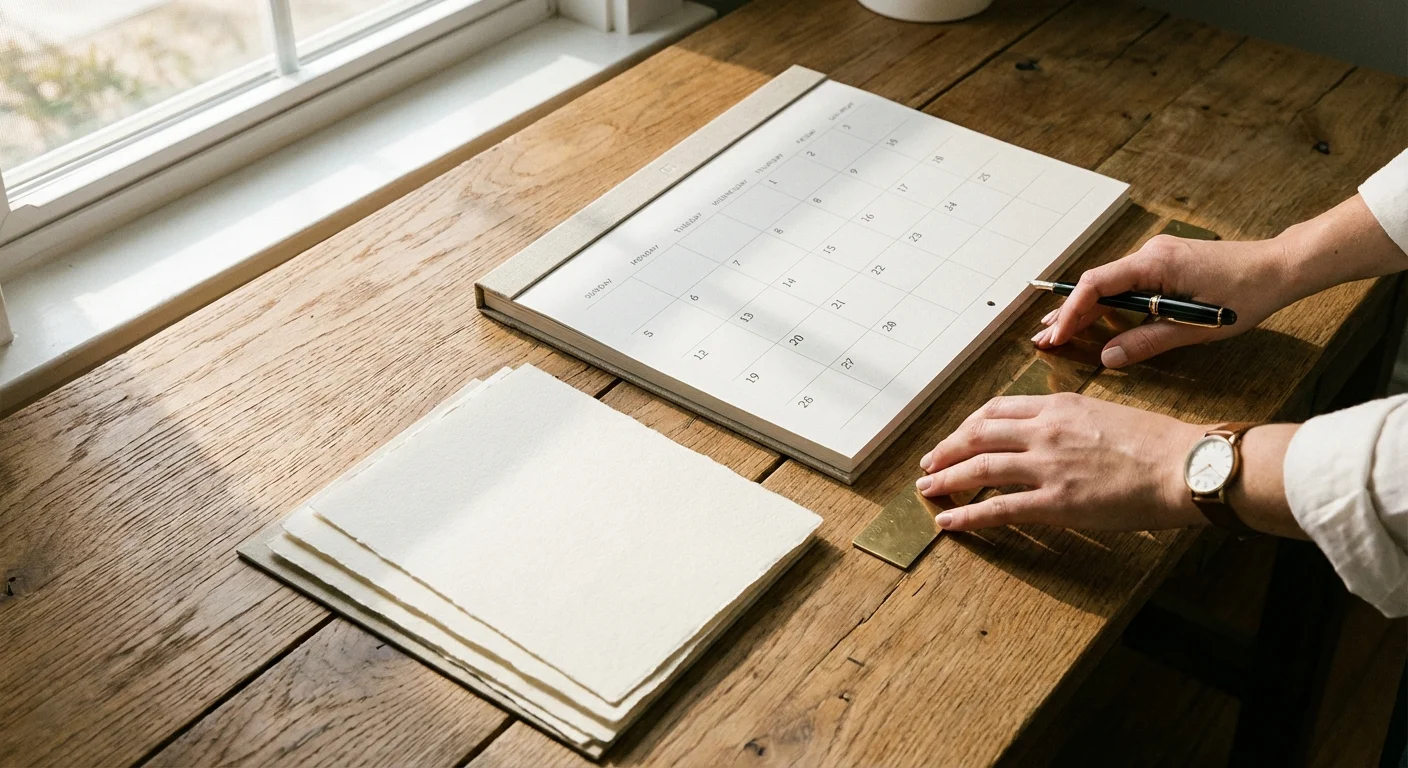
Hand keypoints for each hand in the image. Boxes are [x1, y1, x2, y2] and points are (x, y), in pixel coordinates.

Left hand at [916, 393, 1206, 531]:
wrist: (1185, 466)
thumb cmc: (1158, 443)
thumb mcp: (1106, 412)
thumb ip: (1070, 420)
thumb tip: (1050, 431)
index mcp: (1059, 406)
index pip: (997, 409)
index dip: (968, 425)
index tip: (958, 436)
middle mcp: (1045, 431)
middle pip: (977, 435)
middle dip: (947, 450)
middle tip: (929, 462)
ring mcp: (1047, 467)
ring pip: (979, 469)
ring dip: (946, 479)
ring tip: (927, 489)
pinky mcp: (1055, 503)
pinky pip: (997, 509)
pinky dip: (967, 516)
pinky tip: (949, 521)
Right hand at [1034, 233, 1296, 367]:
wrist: (1280, 267)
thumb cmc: (1247, 295)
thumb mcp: (1197, 329)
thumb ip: (1148, 341)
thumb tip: (1108, 357)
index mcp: (1155, 264)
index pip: (1097, 284)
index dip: (1071, 312)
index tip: (1055, 335)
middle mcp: (1150, 254)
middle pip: (1096, 284)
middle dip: (1068, 313)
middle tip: (1043, 339)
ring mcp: (1157, 257)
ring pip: (1109, 284)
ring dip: (1085, 309)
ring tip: (1058, 332)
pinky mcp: (1165, 264)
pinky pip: (1125, 283)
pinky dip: (1106, 303)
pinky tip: (1093, 319)